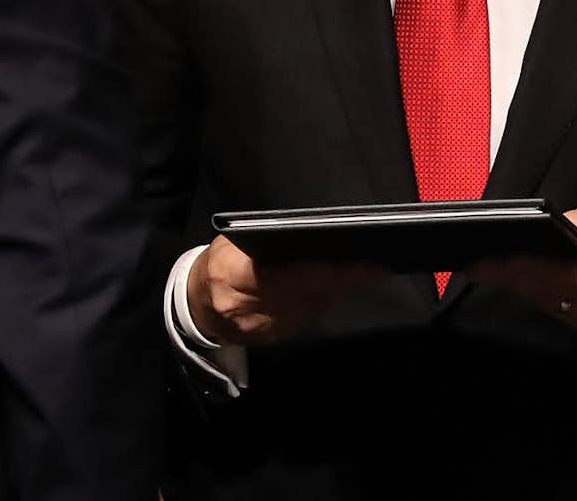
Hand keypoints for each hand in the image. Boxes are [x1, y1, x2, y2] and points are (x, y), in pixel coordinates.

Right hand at [184, 236, 387, 347]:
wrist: (197, 308)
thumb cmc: (219, 264)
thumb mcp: (231, 244)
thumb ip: (265, 242)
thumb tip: (316, 236)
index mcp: (232, 276)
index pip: (288, 276)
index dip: (326, 272)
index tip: (359, 263)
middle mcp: (248, 309)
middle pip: (308, 294)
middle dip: (346, 281)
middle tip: (379, 268)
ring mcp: (263, 330)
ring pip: (314, 307)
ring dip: (343, 290)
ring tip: (371, 273)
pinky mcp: (275, 339)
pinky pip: (310, 317)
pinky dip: (328, 300)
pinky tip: (345, 287)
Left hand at [466, 200, 576, 332]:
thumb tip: (551, 225)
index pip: (569, 271)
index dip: (532, 267)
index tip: (501, 260)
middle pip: (550, 289)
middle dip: (510, 277)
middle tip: (476, 266)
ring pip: (546, 302)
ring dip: (516, 286)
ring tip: (485, 269)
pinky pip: (551, 309)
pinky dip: (530, 294)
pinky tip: (511, 281)